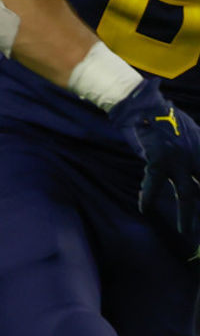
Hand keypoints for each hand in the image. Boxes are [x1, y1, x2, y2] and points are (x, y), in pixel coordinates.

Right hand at [108, 78, 199, 246]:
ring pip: (187, 194)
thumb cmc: (163, 115)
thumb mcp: (189, 130)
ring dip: (186, 216)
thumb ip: (194, 149)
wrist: (141, 103)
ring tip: (185, 232)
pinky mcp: (158, 160)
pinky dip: (147, 196)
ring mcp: (178, 159)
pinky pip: (152, 185)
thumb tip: (194, 165)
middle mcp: (195, 155)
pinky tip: (143, 207)